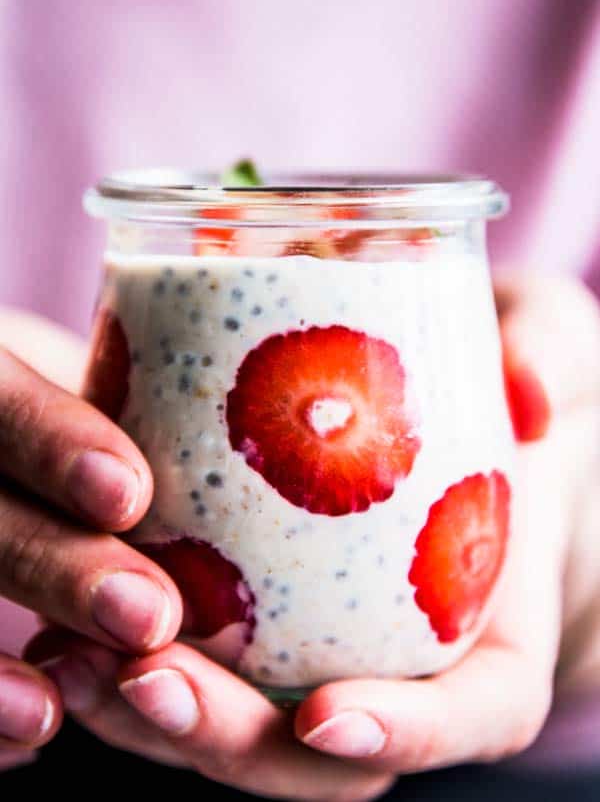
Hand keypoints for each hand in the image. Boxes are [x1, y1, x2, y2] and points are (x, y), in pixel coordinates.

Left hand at [24, 275, 599, 797]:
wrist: (449, 398)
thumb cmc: (505, 386)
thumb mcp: (549, 346)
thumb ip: (551, 355)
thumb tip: (532, 397)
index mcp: (486, 632)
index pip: (468, 717)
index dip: (407, 734)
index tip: (329, 715)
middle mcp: (396, 659)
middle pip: (321, 749)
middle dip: (233, 739)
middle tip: (147, 679)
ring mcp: (318, 646)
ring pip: (238, 719)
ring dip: (150, 711)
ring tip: (66, 656)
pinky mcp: (255, 612)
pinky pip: (191, 654)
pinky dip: (122, 652)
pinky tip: (52, 619)